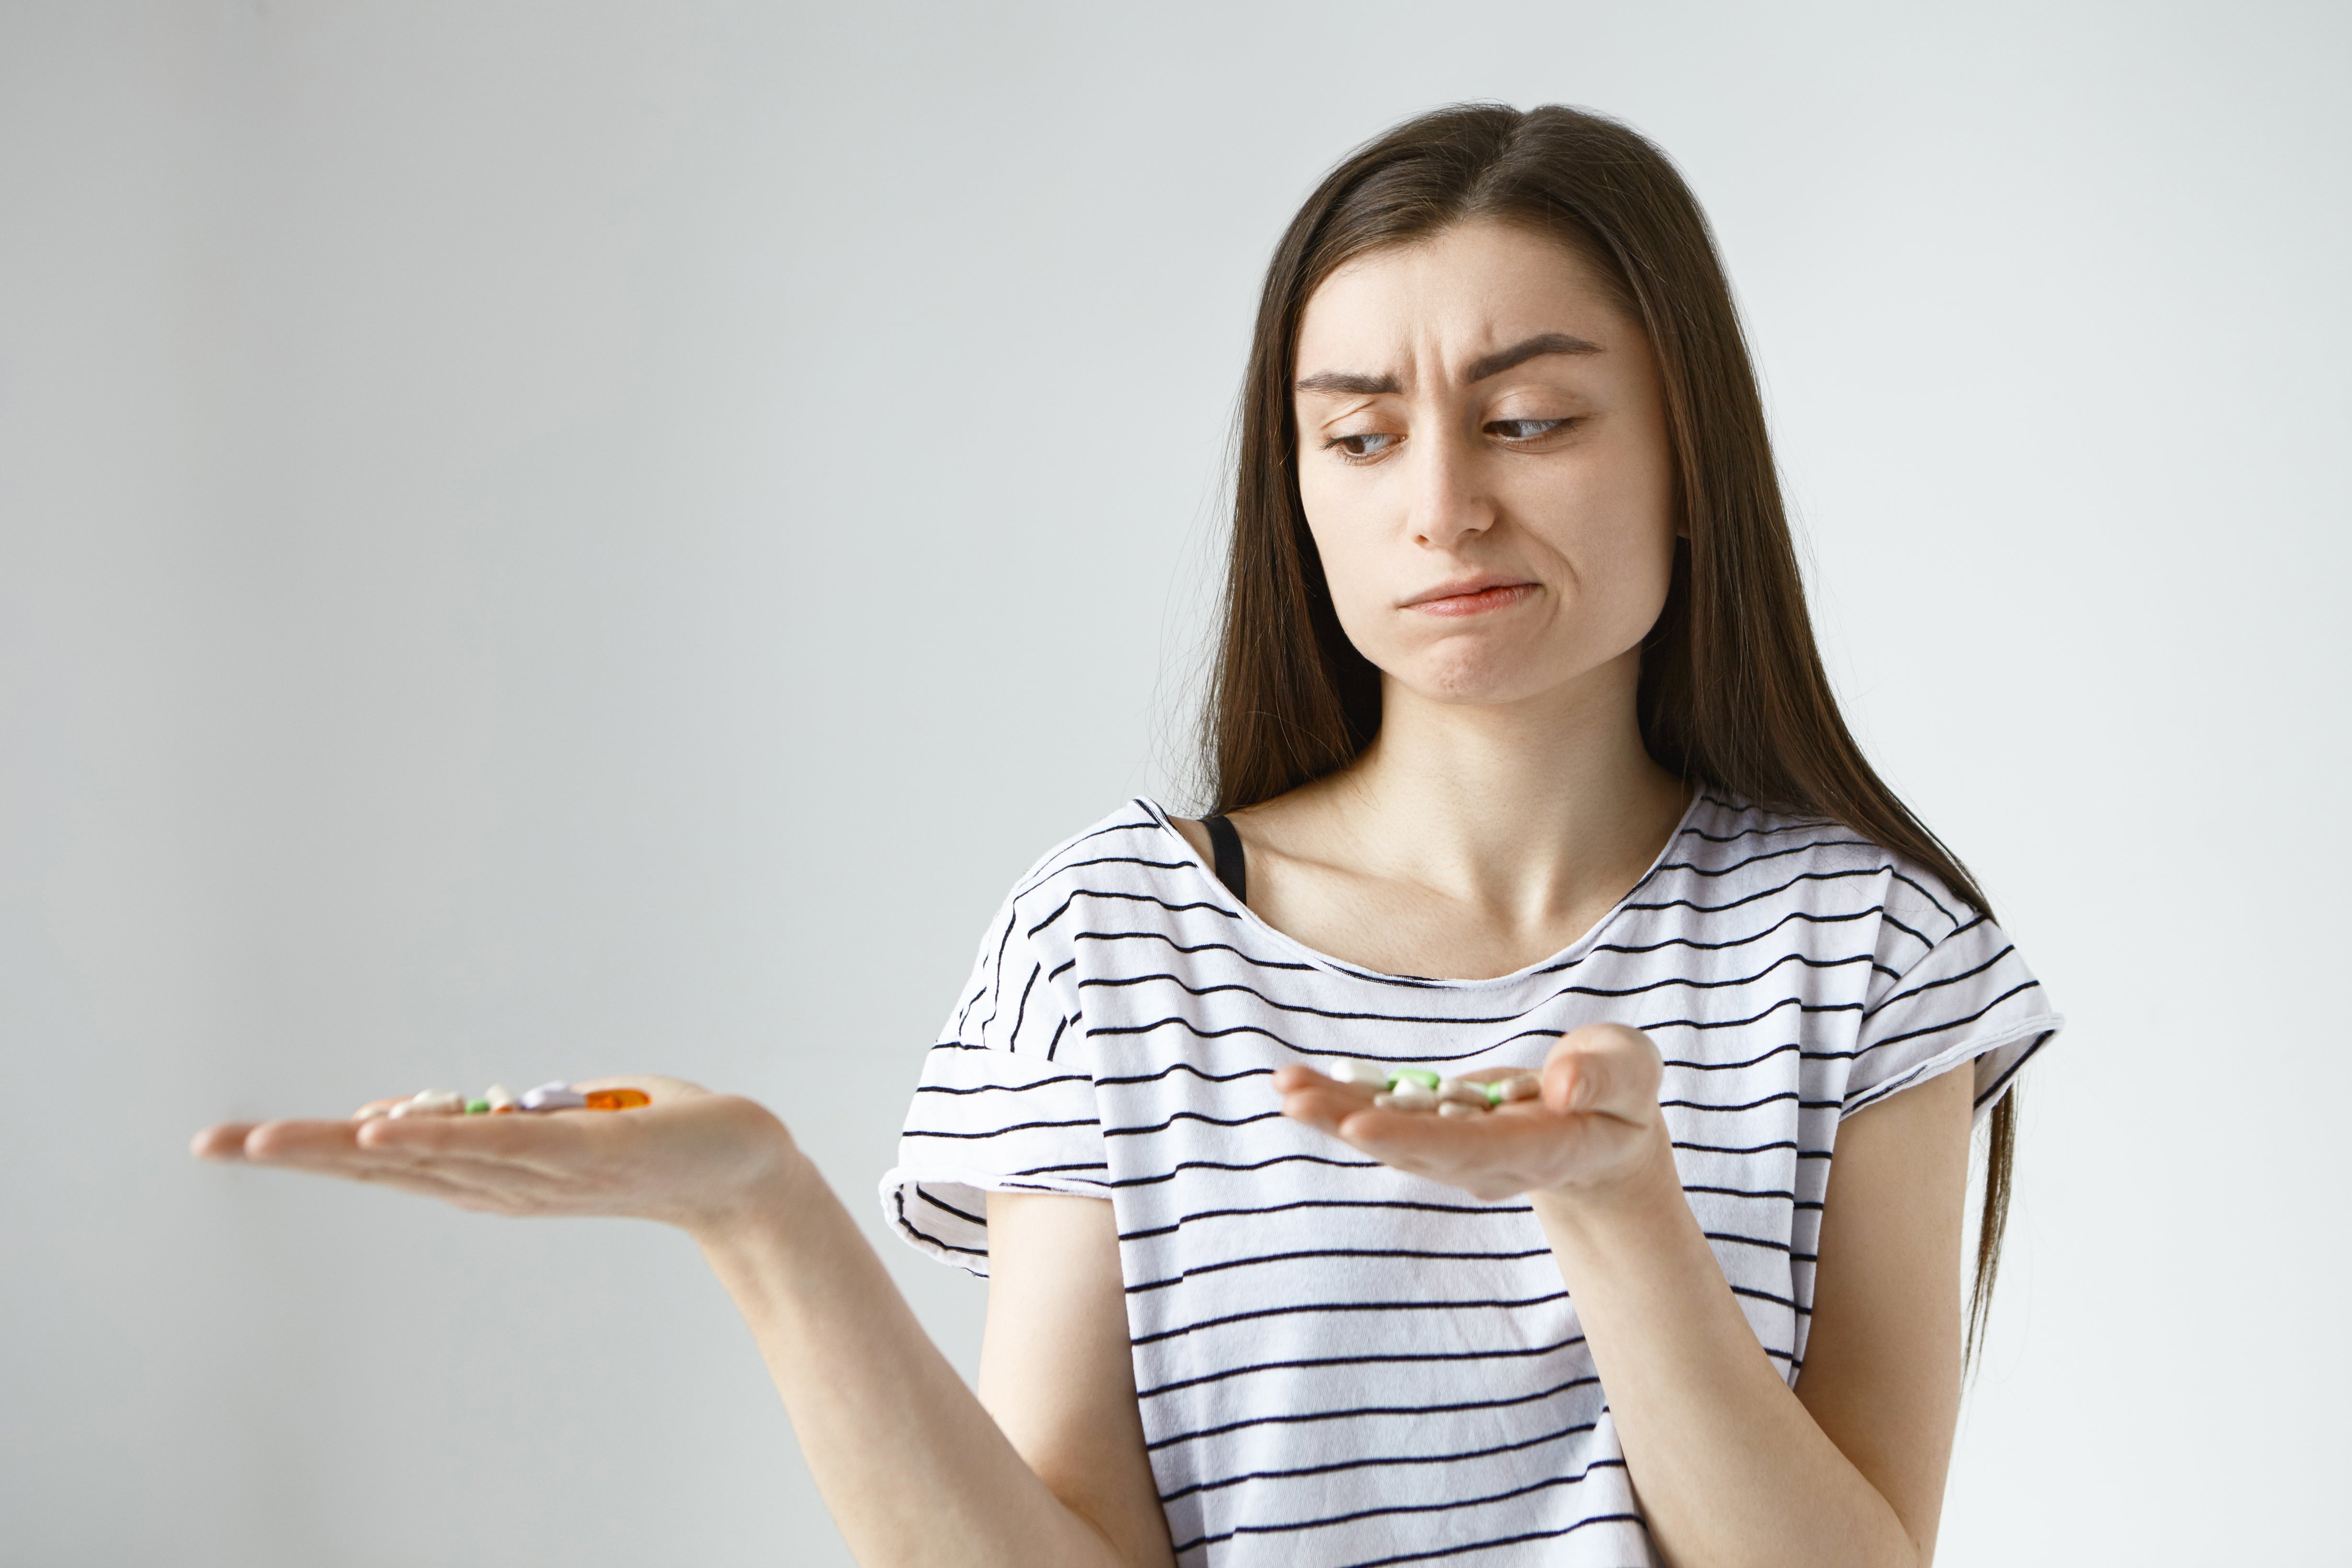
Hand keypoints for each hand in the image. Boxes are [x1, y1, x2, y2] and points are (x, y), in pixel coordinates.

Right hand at [190, 1075, 804, 1238]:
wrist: (745, 1170)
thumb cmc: (657, 1138)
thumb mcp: (558, 1124)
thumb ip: (488, 1120)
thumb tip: (407, 1109)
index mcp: (492, 1174)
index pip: (384, 1163)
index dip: (311, 1151)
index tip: (237, 1140)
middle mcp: (500, 1184)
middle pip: (380, 1167)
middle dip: (295, 1154)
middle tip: (214, 1143)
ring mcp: (535, 1174)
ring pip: (422, 1159)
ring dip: (342, 1145)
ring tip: (268, 1137)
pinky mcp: (578, 1155)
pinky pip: (495, 1146)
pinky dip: (434, 1136)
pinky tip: (379, 1128)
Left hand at [1272, 1023, 1669, 1201]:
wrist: (1603, 1141)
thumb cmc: (1621, 1096)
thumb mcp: (1633, 1073)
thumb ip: (1605, 1075)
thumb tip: (1561, 1086)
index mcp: (1541, 1149)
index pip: (1471, 1150)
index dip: (1413, 1139)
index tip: (1357, 1127)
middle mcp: (1488, 1162)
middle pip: (1413, 1149)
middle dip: (1351, 1124)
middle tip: (1295, 1100)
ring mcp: (1458, 1153)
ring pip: (1389, 1138)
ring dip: (1332, 1114)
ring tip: (1284, 1087)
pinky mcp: (1436, 1135)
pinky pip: (1383, 1120)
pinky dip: (1340, 1102)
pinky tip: (1296, 1084)